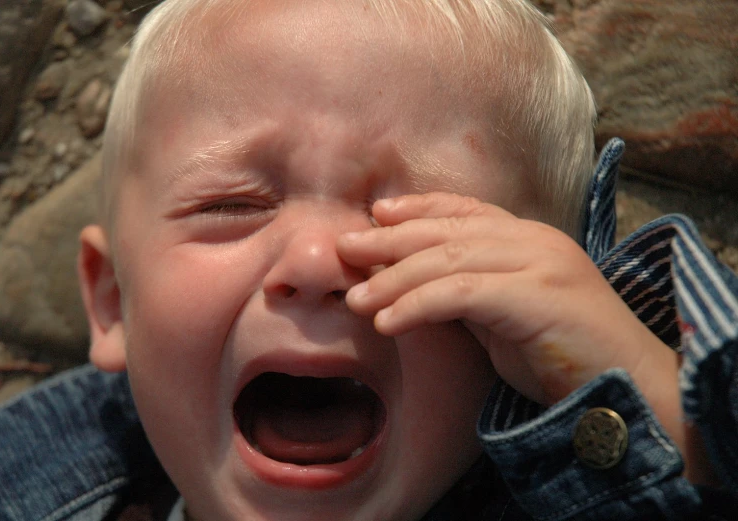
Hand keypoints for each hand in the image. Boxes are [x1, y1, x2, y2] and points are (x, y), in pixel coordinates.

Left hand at [337, 192, 673, 405]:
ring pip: (448, 258)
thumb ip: (468, 289)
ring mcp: (538, 263)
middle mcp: (533, 239)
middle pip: (447, 230)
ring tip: (356, 300)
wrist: (629, 386)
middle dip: (390, 239)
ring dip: (394, 279)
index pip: (464, 210)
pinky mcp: (537, 296)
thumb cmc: (563, 354)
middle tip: (345, 248)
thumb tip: (411, 283)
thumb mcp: (505, 313)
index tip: (378, 214)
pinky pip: (462, 293)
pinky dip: (419, 305)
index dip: (418, 208)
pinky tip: (388, 321)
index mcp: (528, 237)